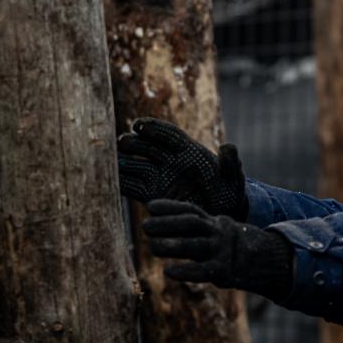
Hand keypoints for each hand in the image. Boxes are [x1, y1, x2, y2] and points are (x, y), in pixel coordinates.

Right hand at [118, 118, 248, 218]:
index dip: (154, 128)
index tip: (139, 125)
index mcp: (190, 151)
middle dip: (135, 144)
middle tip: (121, 142)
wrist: (220, 217)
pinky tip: (109, 182)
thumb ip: (231, 165)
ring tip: (109, 162)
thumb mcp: (233, 181)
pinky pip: (134, 187)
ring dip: (124, 163)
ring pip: (138, 166)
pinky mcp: (153, 195)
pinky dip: (122, 184)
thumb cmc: (229, 195)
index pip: (169, 135)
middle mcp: (171, 161)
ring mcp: (160, 177)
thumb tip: (228, 146)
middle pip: (149, 148)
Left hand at [141, 199, 293, 299]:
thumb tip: (163, 225)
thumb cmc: (232, 246)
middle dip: (167, 224)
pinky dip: (185, 271)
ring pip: (194, 246)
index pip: (191, 210)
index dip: (170, 207)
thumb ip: (196, 229)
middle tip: (145, 226)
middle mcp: (217, 232)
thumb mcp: (218, 230)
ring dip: (172, 246)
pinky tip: (168, 271)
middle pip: (191, 224)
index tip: (149, 206)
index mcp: (214, 221)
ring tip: (151, 246)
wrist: (266, 260)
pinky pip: (202, 271)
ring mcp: (221, 251)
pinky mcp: (224, 271)